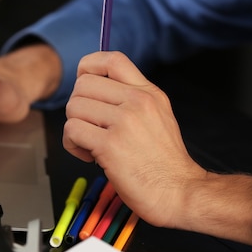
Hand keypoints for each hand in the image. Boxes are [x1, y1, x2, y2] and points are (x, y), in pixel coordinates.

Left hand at [63, 51, 206, 227]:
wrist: (180, 192)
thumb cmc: (164, 162)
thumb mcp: (157, 116)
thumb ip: (131, 99)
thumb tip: (97, 88)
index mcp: (148, 93)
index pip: (112, 59)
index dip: (89, 67)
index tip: (85, 84)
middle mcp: (137, 102)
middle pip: (83, 85)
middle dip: (78, 107)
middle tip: (90, 127)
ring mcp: (124, 122)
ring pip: (73, 107)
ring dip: (74, 128)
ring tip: (91, 144)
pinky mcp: (110, 145)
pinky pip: (72, 130)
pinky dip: (73, 145)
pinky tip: (89, 156)